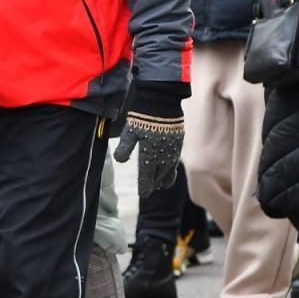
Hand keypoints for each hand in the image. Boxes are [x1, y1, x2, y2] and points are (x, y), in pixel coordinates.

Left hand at [111, 81, 187, 198]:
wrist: (162, 102)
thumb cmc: (142, 117)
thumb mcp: (129, 132)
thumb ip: (125, 148)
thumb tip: (120, 161)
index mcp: (149, 156)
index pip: (147, 178)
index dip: (145, 187)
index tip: (143, 194)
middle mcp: (163, 157)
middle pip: (158, 177)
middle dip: (154, 184)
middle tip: (150, 190)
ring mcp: (172, 151)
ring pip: (169, 171)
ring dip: (164, 179)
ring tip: (162, 185)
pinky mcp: (178, 143)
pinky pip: (175, 161)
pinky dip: (171, 168)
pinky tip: (169, 168)